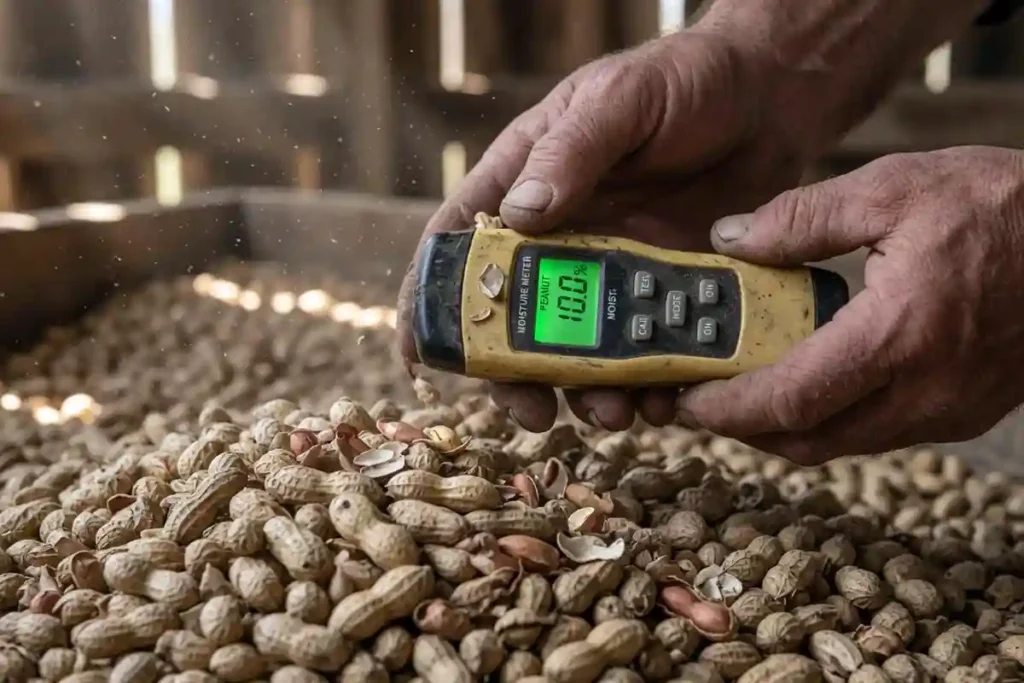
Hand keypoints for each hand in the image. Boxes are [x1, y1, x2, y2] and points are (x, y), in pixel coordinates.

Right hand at [397, 29, 808, 432]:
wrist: (772, 97)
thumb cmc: (682, 80)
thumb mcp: (618, 101)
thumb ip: (570, 153)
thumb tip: (520, 216)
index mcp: (526, 186)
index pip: (460, 245)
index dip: (432, 300)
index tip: (419, 356)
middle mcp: (561, 239)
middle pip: (515, 322)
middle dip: (517, 379)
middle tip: (536, 414)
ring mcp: (614, 272)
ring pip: (580, 351)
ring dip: (588, 393)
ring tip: (615, 413)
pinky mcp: (666, 292)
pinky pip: (648, 353)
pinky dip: (651, 386)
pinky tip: (666, 398)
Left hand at [679, 146, 1023, 463]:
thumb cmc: (1005, 205)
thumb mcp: (895, 187)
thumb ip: (803, 217)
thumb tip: (730, 237)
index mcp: (899, 335)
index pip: (791, 400)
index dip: (728, 410)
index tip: (685, 400)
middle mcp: (924, 391)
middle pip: (808, 441)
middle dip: (745, 430)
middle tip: (701, 402)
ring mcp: (949, 410)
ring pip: (843, 445)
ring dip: (787, 428)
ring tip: (744, 394)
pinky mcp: (965, 413)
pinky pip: (879, 434)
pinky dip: (832, 420)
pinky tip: (811, 384)